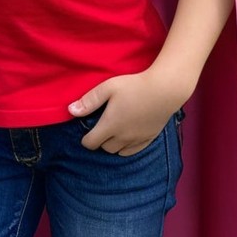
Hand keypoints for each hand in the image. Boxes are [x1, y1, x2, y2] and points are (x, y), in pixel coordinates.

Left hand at [68, 69, 190, 155]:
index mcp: (110, 125)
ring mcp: (137, 139)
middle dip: (99, 140)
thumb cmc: (134, 85)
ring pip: (118, 151)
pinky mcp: (149, 139)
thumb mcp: (108, 88)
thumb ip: (89, 101)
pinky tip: (127, 135)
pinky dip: (126, 147)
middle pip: (104, 148)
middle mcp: (122, 137)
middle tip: (101, 126)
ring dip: (112, 144)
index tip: (86, 130)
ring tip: (114, 130)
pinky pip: (133, 151)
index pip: (91, 143)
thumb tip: (71, 111)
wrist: (165, 90)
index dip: (85, 139)